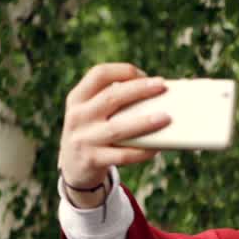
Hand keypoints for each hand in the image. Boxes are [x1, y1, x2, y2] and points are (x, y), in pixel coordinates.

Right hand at [59, 63, 171, 205]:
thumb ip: (113, 102)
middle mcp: (78, 116)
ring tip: (166, 118)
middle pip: (111, 97)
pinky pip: (123, 155)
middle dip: (139, 89)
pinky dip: (142, 151)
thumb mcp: (91, 113)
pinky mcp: (92, 160)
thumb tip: (158, 94)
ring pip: (118, 128)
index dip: (123, 71)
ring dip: (144, 122)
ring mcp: (83, 139)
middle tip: (162, 86)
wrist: (73, 167)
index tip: (145, 75)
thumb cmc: (94, 133)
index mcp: (77, 98)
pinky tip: (157, 147)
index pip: (98, 74)